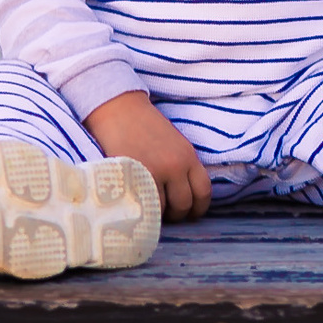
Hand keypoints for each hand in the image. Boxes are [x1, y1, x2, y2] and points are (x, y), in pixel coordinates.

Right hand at [83, 90, 212, 220]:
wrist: (119, 108)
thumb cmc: (145, 126)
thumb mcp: (174, 144)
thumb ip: (182, 168)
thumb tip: (186, 200)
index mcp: (188, 156)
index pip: (203, 192)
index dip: (198, 208)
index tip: (190, 214)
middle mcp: (175, 166)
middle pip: (183, 205)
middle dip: (175, 214)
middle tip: (165, 213)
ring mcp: (154, 172)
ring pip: (161, 209)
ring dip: (156, 212)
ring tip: (148, 206)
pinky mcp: (133, 176)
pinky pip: (142, 205)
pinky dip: (140, 209)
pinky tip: (136, 203)